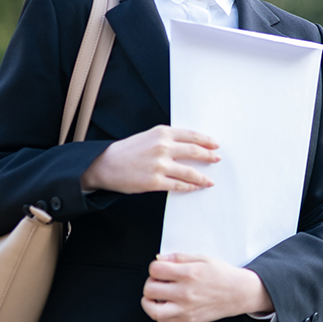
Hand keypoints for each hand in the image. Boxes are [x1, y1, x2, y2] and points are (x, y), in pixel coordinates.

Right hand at [80, 125, 218, 193]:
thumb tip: (191, 145)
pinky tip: (194, 187)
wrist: (105, 164)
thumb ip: (169, 139)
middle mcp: (163, 147)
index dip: (207, 141)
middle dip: (209, 156)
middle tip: (217, 159)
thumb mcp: (149, 136)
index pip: (192, 135)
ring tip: (209, 181)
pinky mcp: (155, 181)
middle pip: (195, 151)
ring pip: (190, 172)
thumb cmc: (128, 150)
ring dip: (202, 178)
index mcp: (163, 133)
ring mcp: (160, 165)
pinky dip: (189, 187)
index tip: (215, 145)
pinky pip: (178, 185)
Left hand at [142, 254, 273, 321]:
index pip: (156, 270)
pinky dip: (158, 311)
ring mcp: (185, 309)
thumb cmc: (222, 275)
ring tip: (156, 294)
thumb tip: (160, 258)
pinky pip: (162, 319)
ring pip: (152, 308)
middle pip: (150, 288)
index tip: (159, 268)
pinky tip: (165, 303)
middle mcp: (185, 293)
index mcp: (189, 273)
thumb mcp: (203, 258)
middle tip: (159, 280)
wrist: (238, 293)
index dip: (154, 267)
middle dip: (151, 282)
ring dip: (149, 300)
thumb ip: (179, 257)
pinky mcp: (187, 320)